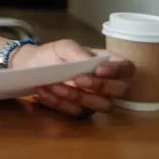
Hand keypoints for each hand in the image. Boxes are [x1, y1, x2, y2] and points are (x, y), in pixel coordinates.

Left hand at [12, 40, 135, 116]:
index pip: (127, 68)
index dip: (118, 70)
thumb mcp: (62, 47)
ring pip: (102, 105)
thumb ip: (77, 52)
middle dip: (100, 86)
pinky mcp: (81, 111)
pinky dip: (59, 102)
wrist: (30, 68)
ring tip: (54, 85)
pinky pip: (77, 111)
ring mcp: (96, 99)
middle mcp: (107, 83)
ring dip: (78, 96)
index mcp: (106, 63)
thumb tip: (90, 61)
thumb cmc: (52, 55)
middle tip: (77, 79)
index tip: (98, 69)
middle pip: (121, 90)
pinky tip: (44, 91)